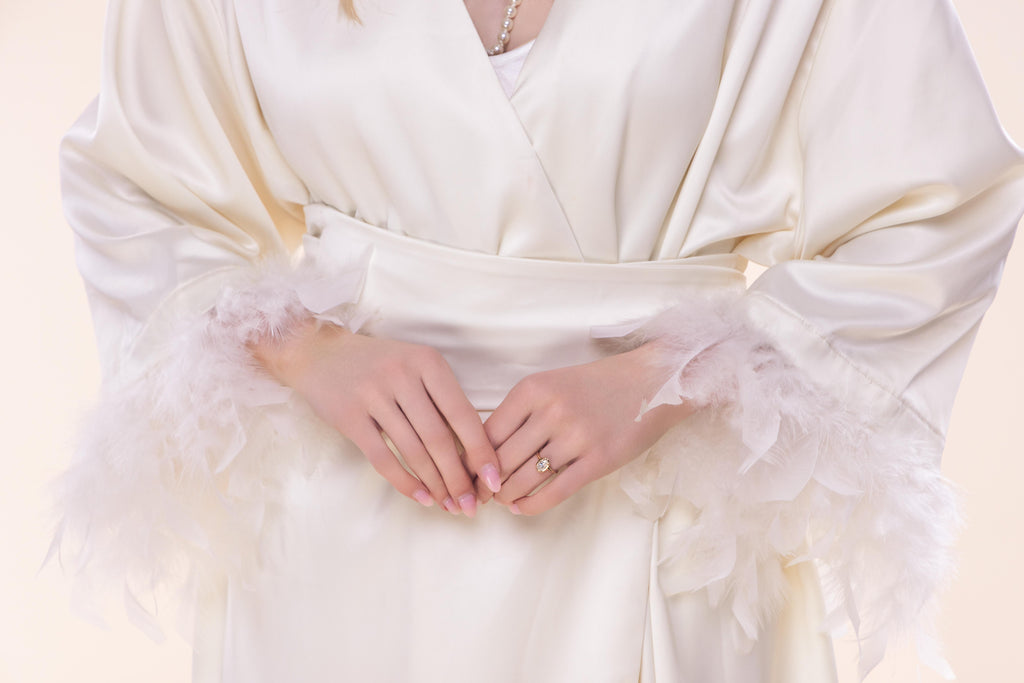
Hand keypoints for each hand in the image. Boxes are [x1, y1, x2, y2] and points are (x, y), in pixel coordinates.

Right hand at [252, 321, 501, 515]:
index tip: (494, 480)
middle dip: (459, 478)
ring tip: (449, 505)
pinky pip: (383, 458)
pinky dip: (405, 482)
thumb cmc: (378, 365)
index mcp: (428, 362)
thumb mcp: (415, 367)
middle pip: (440, 438)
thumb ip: (442, 401)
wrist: (318, 353)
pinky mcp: (349, 417)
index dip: (482, 452)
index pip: (463, 414)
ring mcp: (374, 395)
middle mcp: (402, 375)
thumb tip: (473, 454)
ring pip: (414, 451)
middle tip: (471, 505)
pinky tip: (421, 497)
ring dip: (435, 484)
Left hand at [482, 342, 693, 514]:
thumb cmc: (596, 385)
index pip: (487, 432)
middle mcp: (551, 411)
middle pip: (501, 459)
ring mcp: (575, 436)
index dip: (473, 460)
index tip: (467, 474)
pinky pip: (554, 491)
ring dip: (506, 496)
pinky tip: (522, 507)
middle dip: (485, 484)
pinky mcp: (598, 460)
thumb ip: (520, 412)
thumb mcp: (551, 384)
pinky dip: (532, 505)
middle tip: (479, 495)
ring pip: (524, 478)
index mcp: (533, 389)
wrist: (651, 382)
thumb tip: (485, 450)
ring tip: (501, 501)